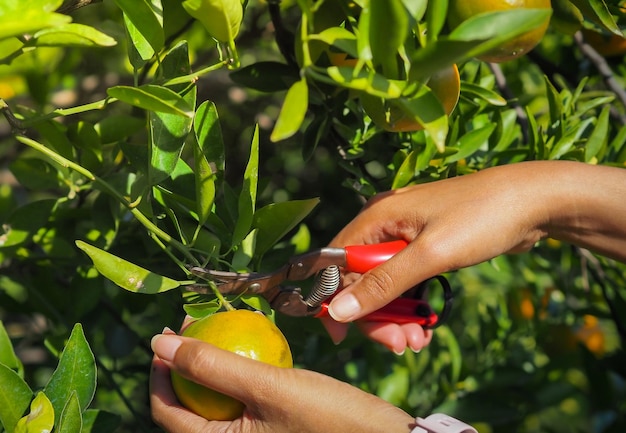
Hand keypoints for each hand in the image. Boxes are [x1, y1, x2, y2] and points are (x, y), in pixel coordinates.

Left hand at [150, 331, 414, 432]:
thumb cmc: (329, 419)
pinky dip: (237, 374)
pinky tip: (247, 346)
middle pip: (186, 406)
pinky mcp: (268, 429)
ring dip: (210, 365)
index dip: (159, 370)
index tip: (165, 331)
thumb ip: (211, 365)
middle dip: (183, 363)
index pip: (165, 412)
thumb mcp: (269, 386)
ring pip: (211, 401)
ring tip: (217, 327)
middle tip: (192, 323)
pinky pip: (238, 402)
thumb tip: (160, 343)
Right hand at [323, 161, 625, 351]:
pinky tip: (426, 327)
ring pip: (385, 284)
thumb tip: (337, 310)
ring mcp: (406, 236)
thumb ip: (382, 284)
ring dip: (397, 316)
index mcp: (377, 217)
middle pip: (360, 278)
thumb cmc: (481, 219)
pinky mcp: (426, 247)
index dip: (334, 299)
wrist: (533, 201)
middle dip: (375, 315)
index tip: (341, 335)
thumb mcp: (430, 255)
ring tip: (419, 341)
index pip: (336, 262)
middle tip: (398, 345)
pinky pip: (407, 282)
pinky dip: (412, 306)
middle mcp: (385, 225)